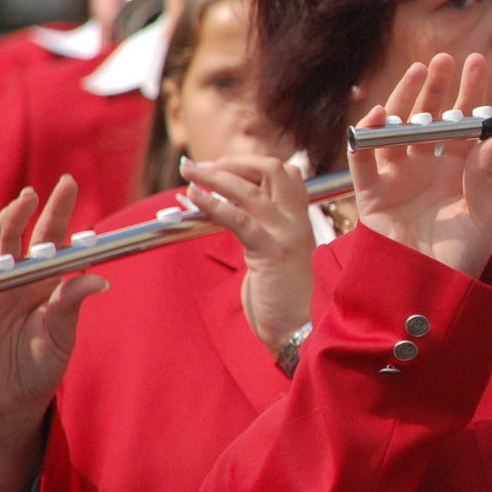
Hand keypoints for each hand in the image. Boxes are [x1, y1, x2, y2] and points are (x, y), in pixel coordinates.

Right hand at [0, 176, 106, 491]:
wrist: (12, 402)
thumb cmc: (42, 364)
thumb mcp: (62, 334)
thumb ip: (72, 305)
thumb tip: (99, 278)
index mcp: (41, 280)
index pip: (50, 237)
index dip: (57, 209)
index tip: (67, 181)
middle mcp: (11, 281)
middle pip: (12, 240)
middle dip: (18, 215)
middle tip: (28, 197)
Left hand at [181, 154, 314, 353]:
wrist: (301, 330)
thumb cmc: (286, 299)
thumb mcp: (277, 256)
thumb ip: (263, 233)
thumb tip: (235, 218)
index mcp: (299, 220)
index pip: (285, 173)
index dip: (253, 164)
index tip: (224, 168)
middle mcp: (296, 220)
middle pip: (272, 168)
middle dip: (235, 161)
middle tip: (204, 166)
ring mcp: (286, 234)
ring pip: (251, 189)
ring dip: (215, 175)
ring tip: (190, 169)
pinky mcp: (271, 252)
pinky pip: (238, 219)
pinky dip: (213, 202)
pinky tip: (195, 195)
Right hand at [348, 52, 491, 278]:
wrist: (430, 294)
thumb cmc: (463, 259)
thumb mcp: (484, 218)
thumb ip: (486, 177)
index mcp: (459, 171)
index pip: (465, 124)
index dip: (470, 93)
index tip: (479, 63)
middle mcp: (427, 168)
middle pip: (429, 118)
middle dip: (437, 88)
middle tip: (445, 59)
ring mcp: (397, 178)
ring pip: (396, 129)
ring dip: (404, 100)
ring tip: (417, 72)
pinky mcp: (371, 194)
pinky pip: (364, 160)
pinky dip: (366, 137)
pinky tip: (378, 115)